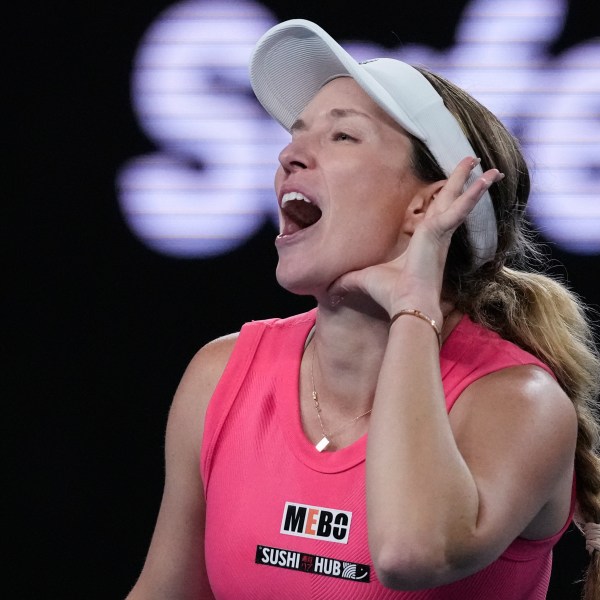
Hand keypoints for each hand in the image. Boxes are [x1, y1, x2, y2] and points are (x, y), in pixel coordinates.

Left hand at [328, 157, 503, 317]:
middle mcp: (436, 235)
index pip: (433, 213)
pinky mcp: (440, 230)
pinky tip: (486, 178)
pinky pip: (459, 207)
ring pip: (458, 200)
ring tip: (491, 167)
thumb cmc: (389, 294)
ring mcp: (440, 232)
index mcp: (422, 242)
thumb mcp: (361, 280)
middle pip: (449, 200)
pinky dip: (473, 193)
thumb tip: (328, 290)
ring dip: (474, 182)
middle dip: (461, 181)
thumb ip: (346, 281)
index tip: (446, 186)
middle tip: (473, 162)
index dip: (440, 198)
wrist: (405, 304)